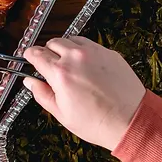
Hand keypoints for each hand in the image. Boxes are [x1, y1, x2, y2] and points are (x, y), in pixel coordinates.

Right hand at [23, 36, 145, 150]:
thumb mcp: (62, 114)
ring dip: (66, 49)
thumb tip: (30, 82)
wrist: (131, 121)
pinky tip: (87, 67)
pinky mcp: (109, 53)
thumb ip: (42, 94)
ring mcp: (94, 52)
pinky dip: (83, 51)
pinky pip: (90, 44)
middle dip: (48, 52)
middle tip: (52, 66)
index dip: (30, 56)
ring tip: (70, 65)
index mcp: (60, 73)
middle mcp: (75, 58)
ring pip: (71, 40)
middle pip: (52, 43)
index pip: (36, 53)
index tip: (30, 58)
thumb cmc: (97, 122)